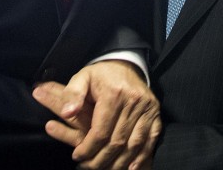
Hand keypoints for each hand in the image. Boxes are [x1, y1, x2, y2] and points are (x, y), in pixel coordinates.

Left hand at [33, 60, 160, 169]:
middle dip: (101, 159)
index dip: (88, 147)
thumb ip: (72, 94)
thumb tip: (66, 112)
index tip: (77, 156)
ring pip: (133, 145)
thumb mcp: (82, 77)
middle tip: (88, 167)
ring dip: (119, 162)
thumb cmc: (101, 74)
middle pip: (117, 141)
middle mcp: (133, 102)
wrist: (126, 64)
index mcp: (114, 93)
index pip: (101, 131)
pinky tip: (130, 168)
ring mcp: (147, 109)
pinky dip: (141, 157)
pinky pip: (150, 140)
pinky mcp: (156, 114)